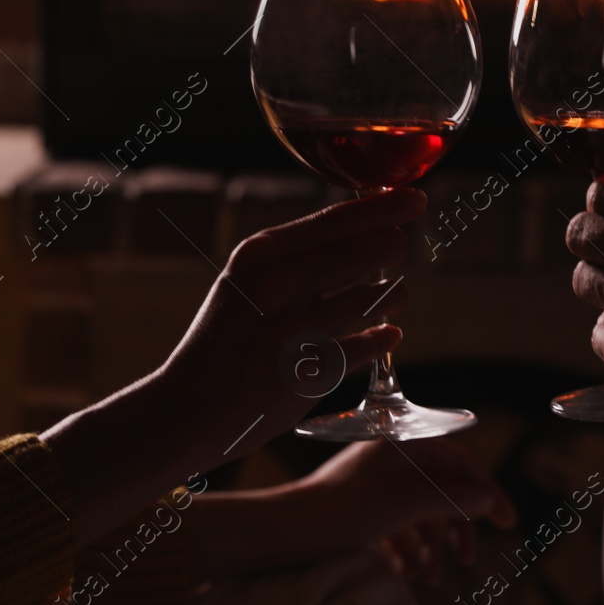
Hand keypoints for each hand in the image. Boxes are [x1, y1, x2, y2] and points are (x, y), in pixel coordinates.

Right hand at [45, 188, 427, 544]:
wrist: (188, 407)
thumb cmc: (225, 336)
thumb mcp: (246, 279)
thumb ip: (297, 254)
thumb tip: (363, 225)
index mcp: (261, 254)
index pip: (337, 218)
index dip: (385, 206)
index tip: (415, 197)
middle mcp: (280, 285)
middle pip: (365, 252)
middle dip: (394, 245)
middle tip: (401, 245)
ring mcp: (298, 330)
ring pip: (376, 299)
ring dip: (392, 294)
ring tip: (394, 293)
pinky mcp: (314, 372)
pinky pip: (369, 346)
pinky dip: (382, 337)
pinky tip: (387, 333)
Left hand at [190, 439, 516, 580]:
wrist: (290, 530)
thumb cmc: (345, 508)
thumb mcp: (407, 504)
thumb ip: (451, 499)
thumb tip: (485, 498)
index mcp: (406, 446)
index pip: (460, 464)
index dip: (487, 493)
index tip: (507, 522)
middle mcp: (394, 460)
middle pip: (441, 492)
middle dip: (455, 529)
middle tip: (466, 560)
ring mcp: (377, 485)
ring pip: (419, 515)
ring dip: (429, 547)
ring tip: (429, 578)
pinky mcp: (362, 509)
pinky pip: (396, 528)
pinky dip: (406, 550)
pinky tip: (407, 574)